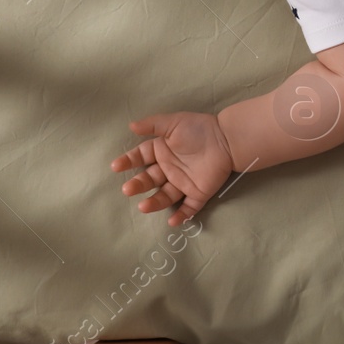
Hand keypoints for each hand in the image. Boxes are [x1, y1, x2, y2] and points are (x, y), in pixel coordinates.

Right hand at [111, 111, 234, 224]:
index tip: (116, 166)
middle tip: (128, 190)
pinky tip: (172, 222)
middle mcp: (169, 169)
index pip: (140, 157)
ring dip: (154, 203)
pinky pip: (189, 207)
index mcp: (162, 151)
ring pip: (165, 196)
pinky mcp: (198, 192)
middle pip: (149, 179)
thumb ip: (153, 124)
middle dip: (138, 185)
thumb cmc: (199, 128)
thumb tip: (131, 126)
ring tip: (143, 206)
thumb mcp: (174, 122)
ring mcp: (183, 182)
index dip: (128, 161)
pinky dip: (182, 215)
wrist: (227, 138)